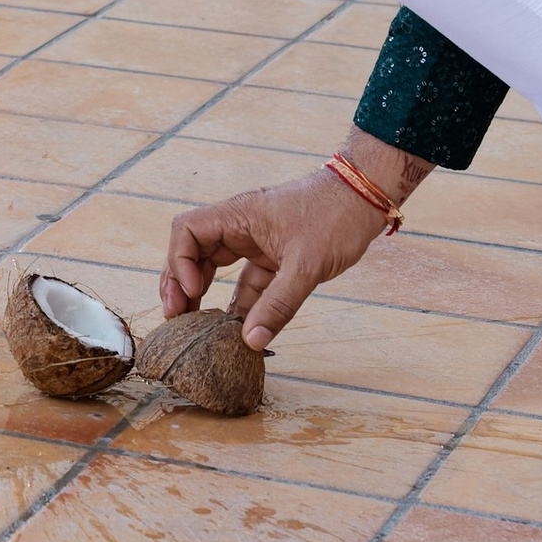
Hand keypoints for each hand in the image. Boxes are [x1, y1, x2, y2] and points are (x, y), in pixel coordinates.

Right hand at [162, 132, 424, 349]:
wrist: (365, 199)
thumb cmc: (335, 218)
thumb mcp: (307, 264)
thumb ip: (278, 304)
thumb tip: (251, 342)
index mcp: (238, 215)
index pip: (187, 231)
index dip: (181, 262)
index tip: (193, 293)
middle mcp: (239, 226)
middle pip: (193, 251)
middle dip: (181, 284)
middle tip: (176, 318)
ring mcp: (255, 241)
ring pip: (215, 267)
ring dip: (202, 295)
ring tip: (194, 327)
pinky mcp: (272, 257)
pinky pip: (245, 282)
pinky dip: (237, 304)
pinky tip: (234, 330)